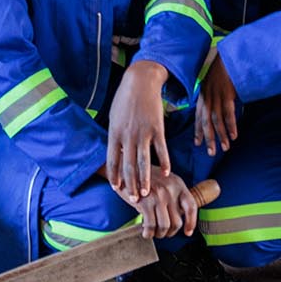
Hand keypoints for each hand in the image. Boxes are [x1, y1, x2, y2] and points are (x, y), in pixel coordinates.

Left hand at [105, 59, 170, 196]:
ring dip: (145, 179)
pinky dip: (165, 162)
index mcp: (115, 133)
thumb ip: (115, 136)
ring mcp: (144, 132)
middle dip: (130, 184)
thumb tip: (114, 154)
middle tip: (132, 200)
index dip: (114, 177)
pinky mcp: (158, 128)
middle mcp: (128, 135)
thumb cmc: (125, 99)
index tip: (116, 189)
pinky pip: (161, 149)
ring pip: (144, 161)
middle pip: (128, 165)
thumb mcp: (114, 117)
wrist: (140, 81)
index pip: (113, 161)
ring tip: (146, 193)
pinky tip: (167, 174)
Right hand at [123, 174, 198, 238]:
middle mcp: (170, 190)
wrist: (126, 169)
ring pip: (165, 226)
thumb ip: (172, 196)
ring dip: (159, 234)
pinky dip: (148, 233)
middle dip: (170, 232)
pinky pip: (151, 226)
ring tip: (153, 232)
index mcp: (177, 184)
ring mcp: (158, 196)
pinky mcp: (145, 202)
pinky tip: (145, 231)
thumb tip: (177, 217)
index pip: (191, 207)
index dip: (191, 222)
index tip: (188, 232)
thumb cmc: (143, 177)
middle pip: (177, 222)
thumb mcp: (163, 180)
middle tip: (163, 233)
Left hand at [193, 52, 238, 154]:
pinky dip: (231, 125)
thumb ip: (212, 96)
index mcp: (203, 96)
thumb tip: (214, 110)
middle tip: (210, 153)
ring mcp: (217, 96)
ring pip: (217, 120)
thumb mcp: (212, 84)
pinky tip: (233, 135)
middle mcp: (207, 97)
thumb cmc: (222, 71)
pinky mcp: (227, 94)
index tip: (197, 143)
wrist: (228, 56)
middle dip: (208, 138)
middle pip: (206, 122)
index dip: (198, 131)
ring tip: (225, 148)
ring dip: (221, 135)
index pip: (198, 117)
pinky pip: (228, 113)